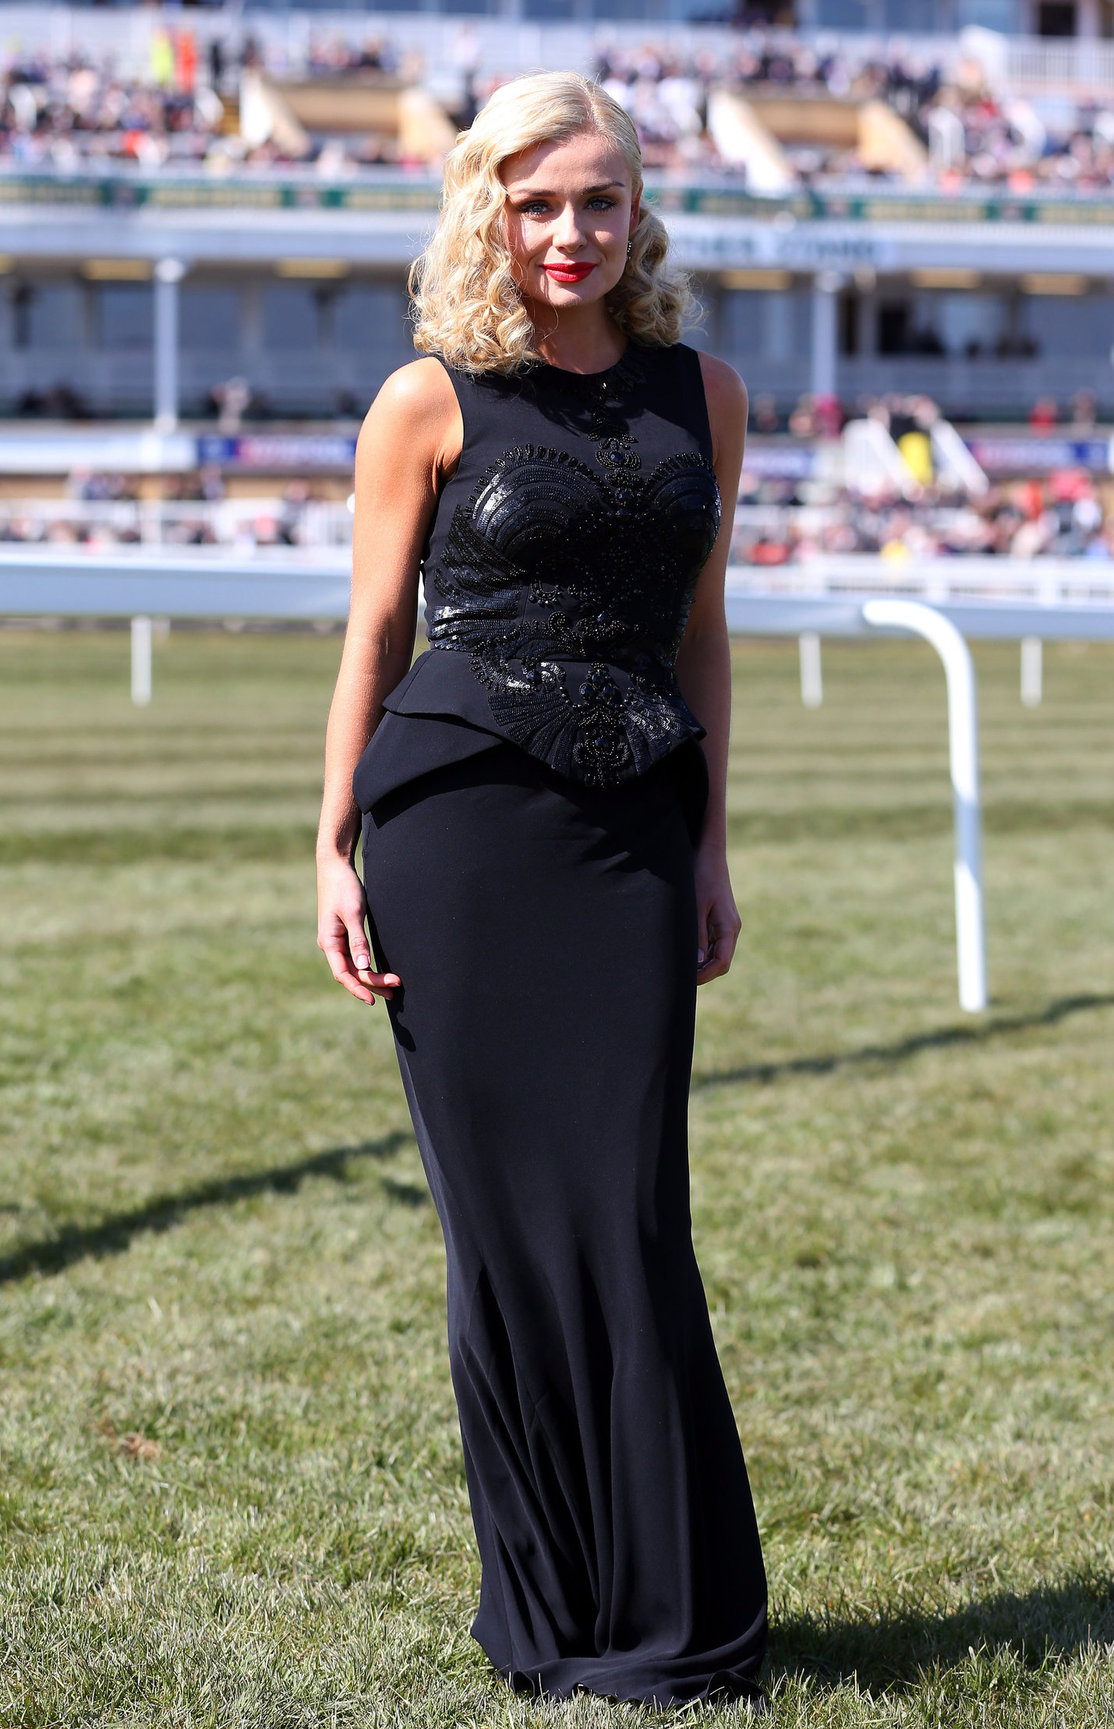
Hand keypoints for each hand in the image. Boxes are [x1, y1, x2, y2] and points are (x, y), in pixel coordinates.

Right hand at [316, 855, 400, 1003]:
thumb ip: (358, 940)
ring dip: (371, 978)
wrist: (335, 867)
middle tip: (395, 990)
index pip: (343, 975)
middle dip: (372, 983)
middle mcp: (331, 945)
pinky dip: (367, 966)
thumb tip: (362, 967)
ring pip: (353, 968)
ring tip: (392, 988)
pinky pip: (354, 958)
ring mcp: (336, 941)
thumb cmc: (344, 888)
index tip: (374, 1000)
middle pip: (351, 974)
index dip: (358, 989)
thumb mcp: (353, 913)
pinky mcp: (343, 935)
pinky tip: (379, 972)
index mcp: (329, 942)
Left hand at [694, 846, 740, 986]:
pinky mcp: (718, 919)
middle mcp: (731, 928)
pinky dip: (701, 951)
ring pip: (716, 954)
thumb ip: (697, 936)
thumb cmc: (702, 876)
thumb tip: (698, 963)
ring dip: (701, 962)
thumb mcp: (696, 907)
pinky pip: (712, 943)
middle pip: (720, 962)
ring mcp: (725, 924)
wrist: (708, 853)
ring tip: (680, 966)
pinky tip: (685, 951)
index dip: (705, 976)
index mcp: (729, 928)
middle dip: (703, 973)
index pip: (722, 963)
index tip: (687, 982)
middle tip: (680, 977)